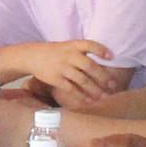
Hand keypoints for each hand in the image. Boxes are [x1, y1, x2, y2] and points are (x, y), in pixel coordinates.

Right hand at [4, 40, 123, 110]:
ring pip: (83, 80)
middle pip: (90, 66)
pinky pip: (71, 89)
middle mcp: (68, 55)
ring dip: (95, 90)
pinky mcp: (56, 79)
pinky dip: (81, 96)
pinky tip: (89, 101)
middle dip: (103, 77)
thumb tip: (104, 60)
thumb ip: (82, 51)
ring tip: (104, 97)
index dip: (102, 50)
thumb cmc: (55, 52)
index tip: (111, 58)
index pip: (90, 45)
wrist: (33, 56)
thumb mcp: (67, 46)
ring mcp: (62, 67)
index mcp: (73, 45)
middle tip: (113, 85)